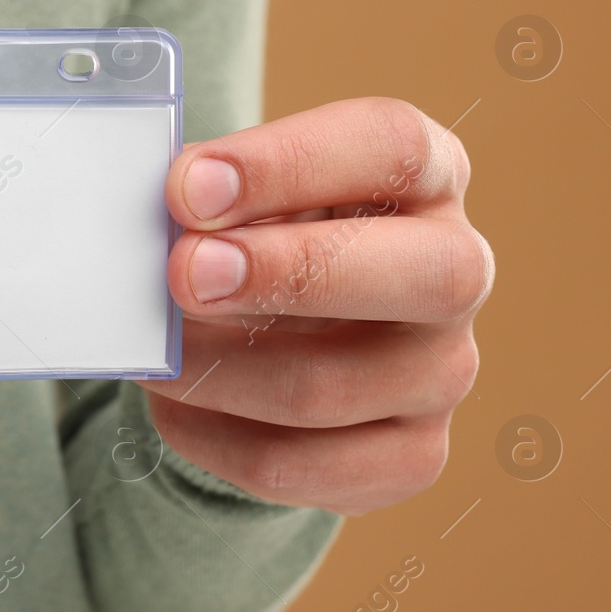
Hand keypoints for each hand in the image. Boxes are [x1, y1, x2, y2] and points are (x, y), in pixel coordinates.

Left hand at [141, 98, 491, 514]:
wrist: (268, 331)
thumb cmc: (253, 233)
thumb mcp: (241, 192)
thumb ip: (208, 195)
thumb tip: (162, 220)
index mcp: (425, 174)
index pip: (391, 146)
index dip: (287, 164)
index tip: (188, 187)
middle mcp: (456, 271)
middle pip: (425, 275)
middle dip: (289, 275)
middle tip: (183, 274)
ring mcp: (442, 373)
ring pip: (333, 388)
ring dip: (220, 370)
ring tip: (154, 350)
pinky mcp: (408, 457)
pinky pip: (296, 465)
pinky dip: (212, 437)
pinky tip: (173, 402)